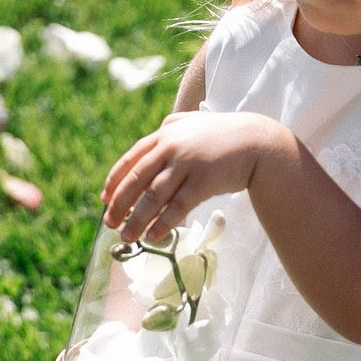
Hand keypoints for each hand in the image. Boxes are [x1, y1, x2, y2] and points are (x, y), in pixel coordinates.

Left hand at [101, 111, 287, 241]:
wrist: (257, 140)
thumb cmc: (222, 135)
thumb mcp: (192, 123)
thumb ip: (170, 128)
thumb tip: (152, 139)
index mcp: (164, 135)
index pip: (130, 160)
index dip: (114, 181)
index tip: (104, 199)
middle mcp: (171, 147)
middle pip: (136, 180)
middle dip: (119, 204)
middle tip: (109, 223)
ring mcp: (187, 164)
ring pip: (154, 196)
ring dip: (137, 219)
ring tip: (127, 236)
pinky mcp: (203, 181)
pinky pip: (178, 206)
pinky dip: (163, 223)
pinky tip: (153, 236)